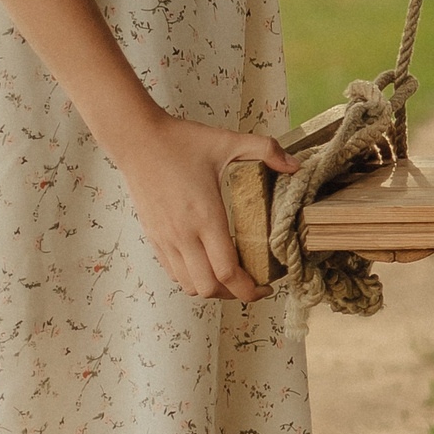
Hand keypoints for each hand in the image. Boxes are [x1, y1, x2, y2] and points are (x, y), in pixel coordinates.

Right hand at [104, 112, 296, 301]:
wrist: (138, 140)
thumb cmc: (181, 141)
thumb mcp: (228, 141)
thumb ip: (266, 150)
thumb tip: (296, 166)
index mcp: (206, 216)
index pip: (227, 272)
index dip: (249, 289)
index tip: (266, 287)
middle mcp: (183, 235)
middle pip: (209, 288)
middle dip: (234, 294)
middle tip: (252, 283)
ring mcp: (165, 239)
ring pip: (189, 285)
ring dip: (212, 288)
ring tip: (231, 276)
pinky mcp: (153, 237)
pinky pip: (173, 272)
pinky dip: (192, 277)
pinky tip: (206, 262)